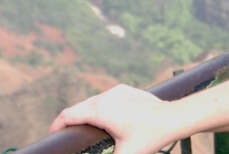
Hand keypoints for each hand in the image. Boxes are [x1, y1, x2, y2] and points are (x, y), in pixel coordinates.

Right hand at [50, 84, 179, 153]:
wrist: (175, 117)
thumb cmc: (151, 136)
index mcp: (102, 110)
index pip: (68, 115)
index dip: (56, 126)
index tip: (53, 137)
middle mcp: (107, 96)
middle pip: (78, 108)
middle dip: (70, 122)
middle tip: (68, 138)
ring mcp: (117, 91)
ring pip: (92, 102)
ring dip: (85, 114)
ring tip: (83, 130)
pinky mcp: (126, 90)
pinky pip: (106, 98)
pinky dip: (99, 108)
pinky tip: (104, 120)